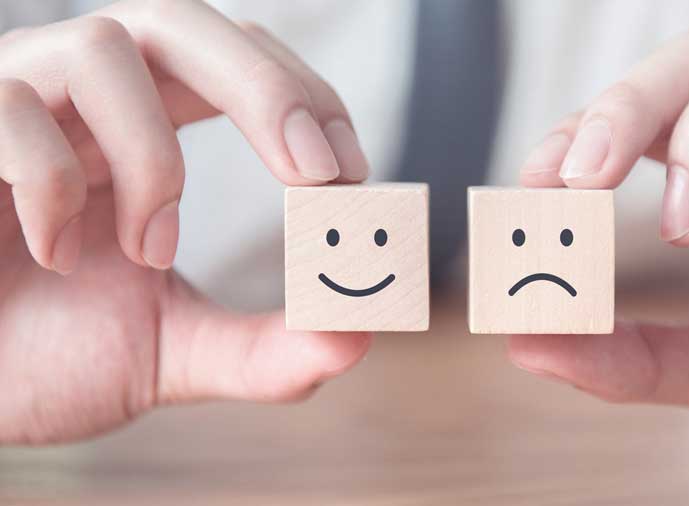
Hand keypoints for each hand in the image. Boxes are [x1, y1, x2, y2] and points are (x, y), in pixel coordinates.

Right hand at [0, 0, 369, 442]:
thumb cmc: (43, 351)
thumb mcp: (170, 349)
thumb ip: (262, 348)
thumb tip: (358, 336)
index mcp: (141, 124)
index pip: (239, 60)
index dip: (306, 99)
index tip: (352, 173)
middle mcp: (82, 96)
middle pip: (184, 23)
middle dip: (269, 89)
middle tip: (317, 173)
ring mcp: (13, 99)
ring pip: (108, 49)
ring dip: (154, 159)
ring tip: (150, 252)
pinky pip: (10, 109)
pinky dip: (53, 184)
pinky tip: (57, 254)